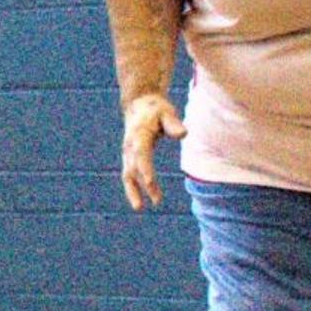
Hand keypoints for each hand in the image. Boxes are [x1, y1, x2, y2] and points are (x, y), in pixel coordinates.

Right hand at [119, 92, 184, 210]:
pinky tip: (142, 198)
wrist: (139, 103)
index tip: (151, 183)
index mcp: (138, 135)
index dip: (146, 170)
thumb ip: (173, 124)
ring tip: (139, 208)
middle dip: (140, 186)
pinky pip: (129, 174)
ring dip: (132, 191)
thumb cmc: (156, 108)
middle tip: (151, 203)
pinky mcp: (129, 156)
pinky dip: (134, 187)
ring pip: (127, 174)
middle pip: (132, 169)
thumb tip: (183, 134)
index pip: (141, 155)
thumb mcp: (167, 112)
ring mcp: (127, 152)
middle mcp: (130, 146)